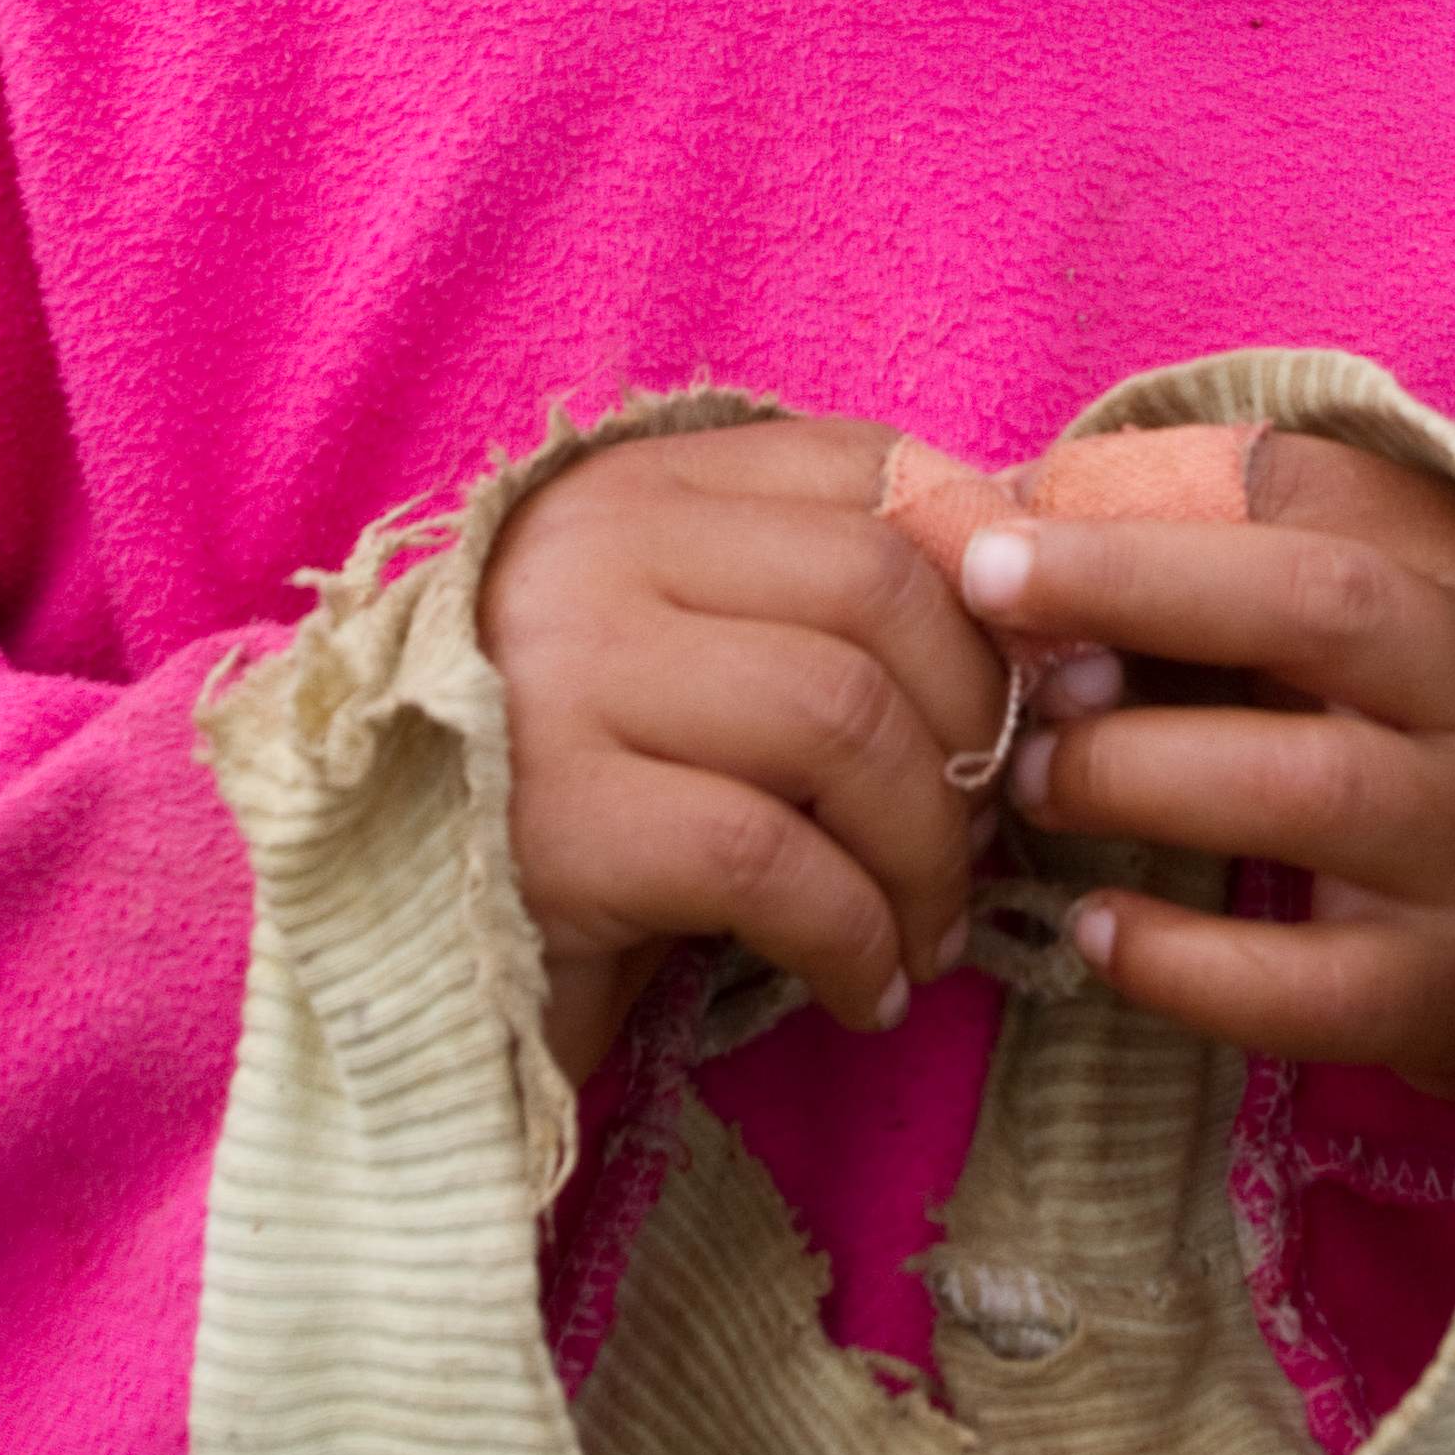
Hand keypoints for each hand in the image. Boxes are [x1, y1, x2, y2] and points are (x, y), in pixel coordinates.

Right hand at [480, 417, 1009, 1082]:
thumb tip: (1060, 631)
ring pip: (841, 716)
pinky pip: (772, 861)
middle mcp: (589, 555)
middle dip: (975, 724)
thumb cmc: (584, 815)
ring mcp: (560, 678)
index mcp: (633, 491)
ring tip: (926, 932)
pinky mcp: (553, 822)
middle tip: (987, 833)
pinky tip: (861, 991)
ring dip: (927, 850)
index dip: (989, 564)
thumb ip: (825, 619)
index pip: (862, 464)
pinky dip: (854, 937)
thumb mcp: (701, 674)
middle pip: (876, 586)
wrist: (393, 961)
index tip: (1053, 677)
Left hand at [969, 431, 1454, 1106]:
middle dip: (1135, 585)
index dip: (1148, 497)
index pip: (1310, 491)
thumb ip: (1232, 553)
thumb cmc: (1434, 728)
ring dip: (1135, 769)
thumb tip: (1024, 512)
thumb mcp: (1375, 608)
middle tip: (986, 593)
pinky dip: (1182, 960)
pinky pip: (1305, 984)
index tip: (1007, 523)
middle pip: (1318, 606)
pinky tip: (1093, 930)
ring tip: (1027, 774)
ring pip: (1306, 784)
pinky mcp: (1451, 990)